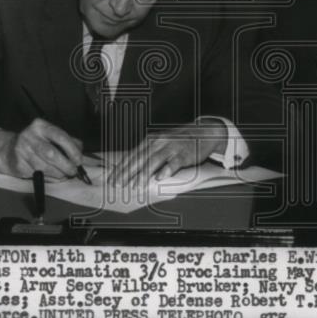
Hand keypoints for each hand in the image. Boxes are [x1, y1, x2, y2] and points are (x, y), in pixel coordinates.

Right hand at [0, 119, 83, 179]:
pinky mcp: (17, 164)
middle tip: (73, 171)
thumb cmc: (36, 143)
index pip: (60, 136)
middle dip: (66, 165)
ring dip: (58, 174)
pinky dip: (49, 178)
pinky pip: (37, 174)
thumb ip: (67, 141)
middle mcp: (29, 136)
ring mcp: (21, 150)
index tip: (78, 160)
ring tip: (64, 175)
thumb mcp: (50, 137)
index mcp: (41, 126)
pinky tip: (52, 176)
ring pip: (44, 166)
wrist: (7, 150)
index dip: (72, 150)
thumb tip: (79, 152)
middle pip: (51, 153)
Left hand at [107, 120, 227, 186]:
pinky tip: (160, 178)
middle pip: (140, 158)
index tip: (112, 178)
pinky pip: (174, 162)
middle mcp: (159, 142)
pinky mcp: (184, 153)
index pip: (132, 155)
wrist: (204, 132)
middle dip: (127, 172)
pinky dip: (167, 170)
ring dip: (144, 174)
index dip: (121, 167)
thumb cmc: (180, 141)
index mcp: (152, 140)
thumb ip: (148, 153)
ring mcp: (172, 147)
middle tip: (118, 184)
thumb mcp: (162, 143)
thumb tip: (131, 168)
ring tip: (136, 185)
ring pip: (154, 161)